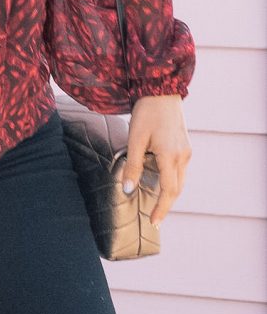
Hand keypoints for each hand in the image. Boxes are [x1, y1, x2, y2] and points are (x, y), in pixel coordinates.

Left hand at [123, 94, 189, 226]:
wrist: (162, 91)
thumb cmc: (146, 113)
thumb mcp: (135, 139)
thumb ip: (133, 166)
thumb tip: (128, 190)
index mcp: (170, 156)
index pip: (168, 190)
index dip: (161, 208)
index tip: (154, 222)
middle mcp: (183, 156)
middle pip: (177, 189)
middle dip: (166, 205)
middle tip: (155, 220)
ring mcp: (186, 151)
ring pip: (180, 180)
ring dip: (170, 194)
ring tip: (158, 206)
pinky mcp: (185, 146)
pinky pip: (180, 171)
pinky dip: (172, 182)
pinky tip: (162, 185)